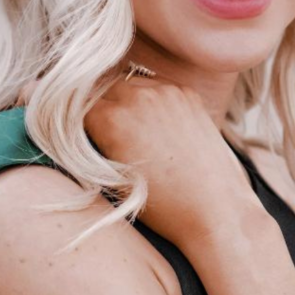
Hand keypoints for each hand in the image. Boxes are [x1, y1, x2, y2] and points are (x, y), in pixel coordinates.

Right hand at [84, 61, 267, 251]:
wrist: (215, 211)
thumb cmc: (162, 206)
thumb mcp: (114, 179)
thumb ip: (93, 146)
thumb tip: (81, 129)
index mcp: (112, 120)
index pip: (78, 107)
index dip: (79, 123)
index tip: (83, 134)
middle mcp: (138, 98)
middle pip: (103, 89)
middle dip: (101, 107)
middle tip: (107, 131)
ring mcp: (166, 92)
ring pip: (131, 83)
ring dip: (126, 99)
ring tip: (134, 126)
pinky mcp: (187, 94)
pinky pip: (158, 86)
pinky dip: (152, 99)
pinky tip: (158, 123)